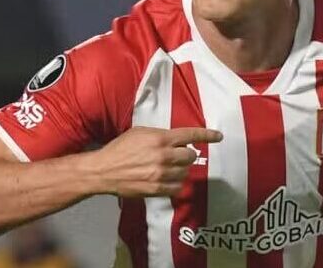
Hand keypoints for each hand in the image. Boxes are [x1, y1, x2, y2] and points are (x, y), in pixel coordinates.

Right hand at [85, 126, 222, 196]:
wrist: (104, 170)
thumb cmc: (120, 148)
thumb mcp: (140, 133)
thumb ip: (160, 135)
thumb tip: (177, 140)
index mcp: (160, 138)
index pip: (190, 135)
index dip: (207, 135)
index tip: (218, 137)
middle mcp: (164, 155)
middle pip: (190, 156)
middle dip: (187, 155)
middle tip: (178, 155)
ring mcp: (161, 174)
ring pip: (185, 172)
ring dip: (181, 170)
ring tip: (169, 168)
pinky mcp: (157, 189)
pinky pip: (178, 188)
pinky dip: (176, 184)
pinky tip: (167, 180)